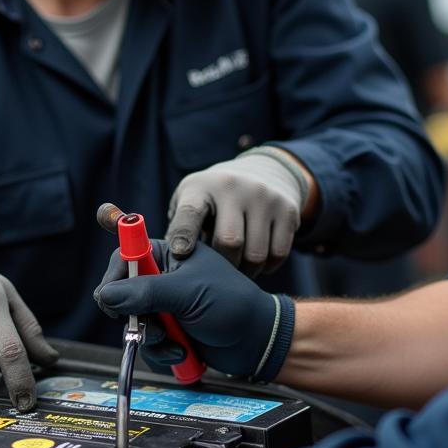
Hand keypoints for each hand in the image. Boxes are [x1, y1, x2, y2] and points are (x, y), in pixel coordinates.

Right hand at [94, 240, 293, 379]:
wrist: (256, 340)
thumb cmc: (230, 305)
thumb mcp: (187, 293)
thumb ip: (145, 293)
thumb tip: (104, 296)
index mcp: (169, 253)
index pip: (125, 255)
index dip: (115, 277)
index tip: (111, 298)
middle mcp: (162, 277)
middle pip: (122, 294)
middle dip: (135, 316)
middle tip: (150, 325)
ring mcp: (164, 305)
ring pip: (133, 323)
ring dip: (151, 338)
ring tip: (176, 341)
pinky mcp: (169, 330)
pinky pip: (146, 343)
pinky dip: (162, 351)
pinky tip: (183, 350)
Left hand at [165, 148, 308, 275]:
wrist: (264, 173)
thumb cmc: (213, 201)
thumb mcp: (190, 202)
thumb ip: (177, 231)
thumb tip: (159, 266)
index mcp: (202, 188)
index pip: (190, 212)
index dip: (184, 235)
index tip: (180, 255)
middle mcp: (234, 188)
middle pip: (229, 241)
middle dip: (222, 266)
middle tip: (218, 275)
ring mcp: (264, 197)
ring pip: (256, 254)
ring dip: (245, 271)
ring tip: (236, 270)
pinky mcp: (288, 210)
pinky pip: (278, 254)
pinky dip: (266, 267)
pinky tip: (256, 262)